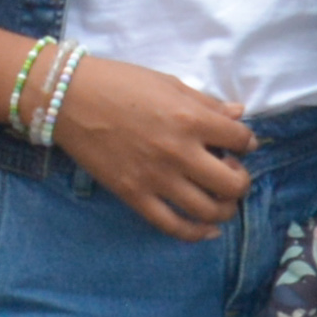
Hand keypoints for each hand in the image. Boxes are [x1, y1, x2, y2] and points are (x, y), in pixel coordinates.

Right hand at [49, 55, 256, 239]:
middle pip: (232, 183)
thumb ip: (206, 102)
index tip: (240, 143)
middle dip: (241, 181)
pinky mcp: (135, 196)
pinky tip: (206, 229)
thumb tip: (238, 113)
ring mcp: (157, 178)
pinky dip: (196, 233)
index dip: (246, 142)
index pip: (240, 139)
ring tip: (221, 200)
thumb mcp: (168, 83)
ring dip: (225, 209)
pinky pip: (173, 226)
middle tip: (232, 173)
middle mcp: (179, 152)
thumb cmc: (120, 83)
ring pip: (209, 210)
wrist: (70, 98)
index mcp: (191, 118)